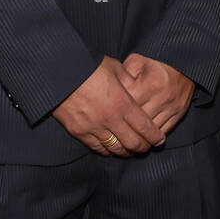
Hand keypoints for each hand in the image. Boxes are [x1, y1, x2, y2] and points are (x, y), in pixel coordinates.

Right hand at [52, 56, 166, 156]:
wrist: (59, 72)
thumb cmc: (89, 66)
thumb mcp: (115, 68)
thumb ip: (129, 81)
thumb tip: (138, 87)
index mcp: (122, 102)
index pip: (144, 127)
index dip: (154, 136)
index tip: (160, 140)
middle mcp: (109, 119)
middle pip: (133, 143)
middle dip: (144, 147)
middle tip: (148, 146)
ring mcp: (93, 127)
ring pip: (116, 149)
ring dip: (127, 152)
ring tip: (132, 150)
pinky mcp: (78, 132)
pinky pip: (98, 148)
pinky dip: (109, 150)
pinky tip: (114, 148)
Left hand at [120, 53, 194, 135]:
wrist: (184, 61)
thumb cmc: (156, 61)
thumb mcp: (137, 61)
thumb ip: (123, 76)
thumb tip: (112, 93)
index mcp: (150, 84)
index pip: (129, 106)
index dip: (117, 111)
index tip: (108, 114)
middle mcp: (163, 98)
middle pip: (139, 122)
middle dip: (125, 127)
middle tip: (113, 131)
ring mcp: (173, 107)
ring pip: (152, 131)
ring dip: (139, 136)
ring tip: (125, 138)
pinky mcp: (180, 113)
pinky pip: (164, 131)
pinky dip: (152, 137)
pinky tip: (142, 137)